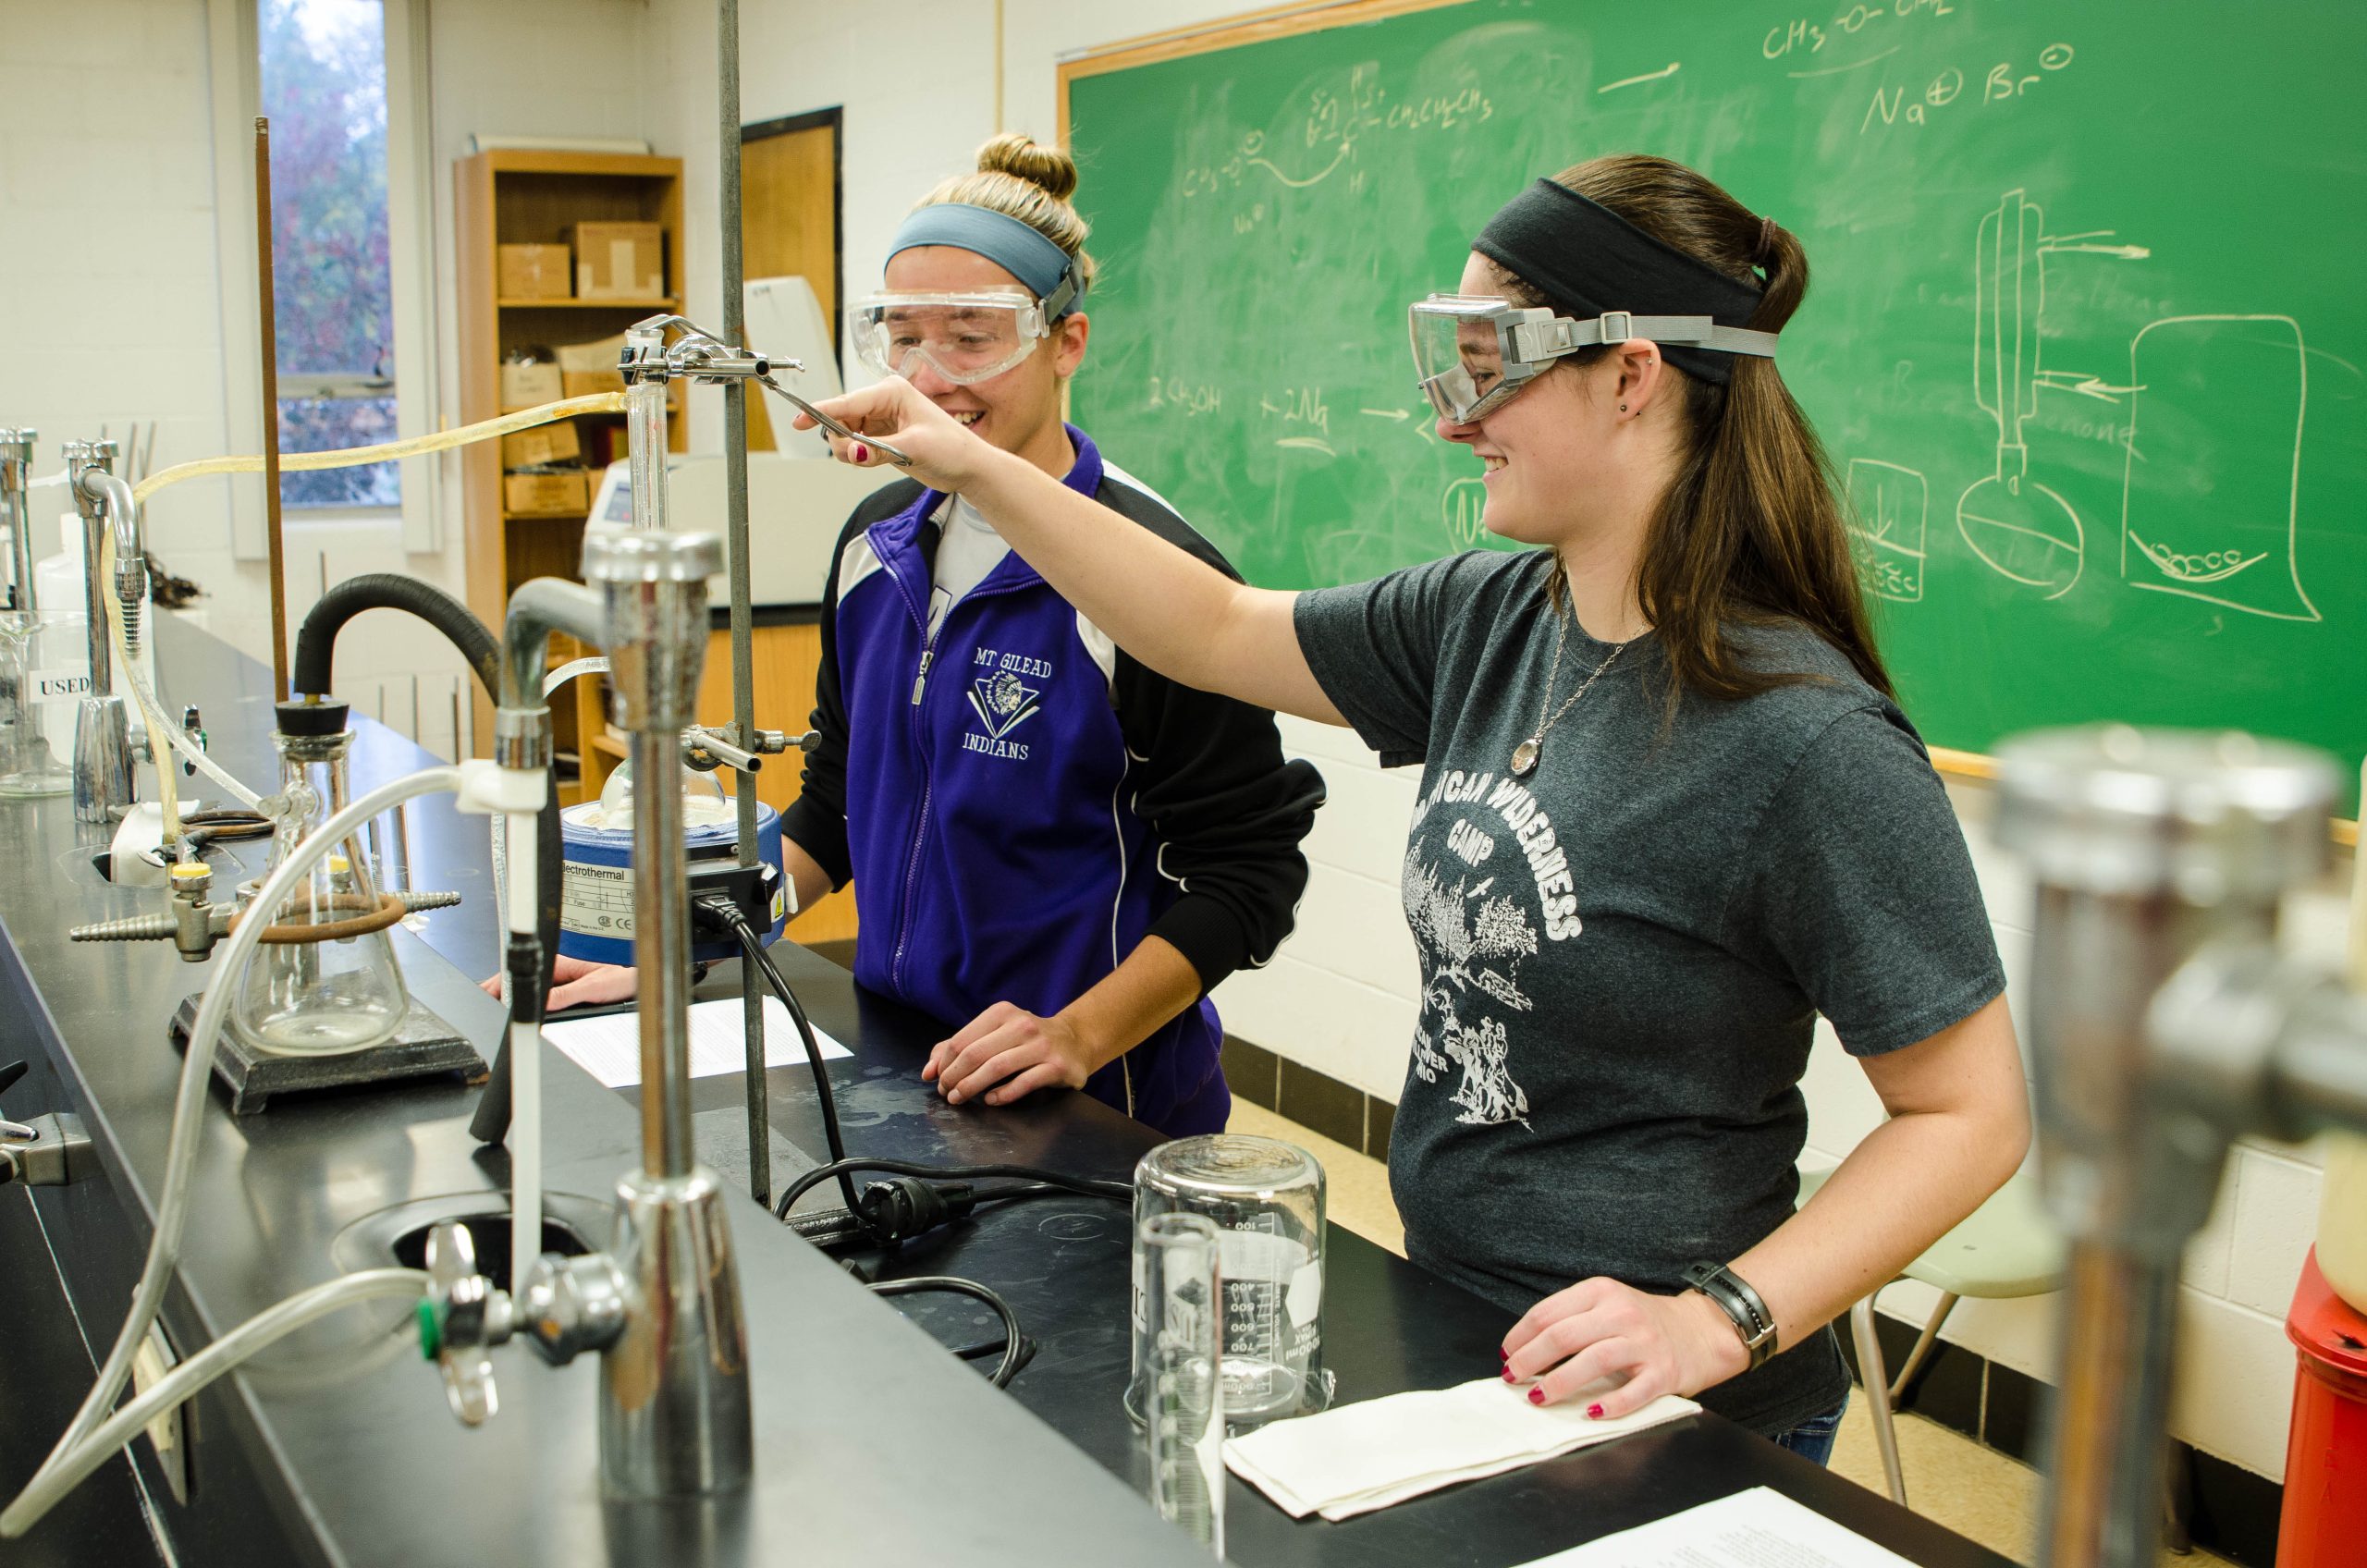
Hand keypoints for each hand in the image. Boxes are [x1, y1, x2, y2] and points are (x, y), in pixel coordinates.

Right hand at [476, 955, 639, 1011]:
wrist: (636, 983)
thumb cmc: (621, 979)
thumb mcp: (593, 988)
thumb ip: (568, 994)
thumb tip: (544, 1002)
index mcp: (559, 964)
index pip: (520, 973)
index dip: (499, 985)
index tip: (487, 996)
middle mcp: (556, 971)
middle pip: (518, 983)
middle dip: (499, 993)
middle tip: (484, 1007)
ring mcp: (558, 982)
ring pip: (526, 991)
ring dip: (511, 1000)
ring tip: (496, 1012)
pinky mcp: (563, 992)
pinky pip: (538, 999)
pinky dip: (525, 1006)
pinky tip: (518, 1015)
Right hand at [792, 377, 998, 492]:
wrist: (968, 467)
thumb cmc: (952, 449)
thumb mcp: (915, 448)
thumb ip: (879, 451)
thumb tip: (852, 452)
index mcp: (891, 392)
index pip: (848, 402)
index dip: (821, 412)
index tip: (798, 421)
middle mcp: (882, 401)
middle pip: (840, 418)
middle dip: (842, 439)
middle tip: (857, 456)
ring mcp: (880, 420)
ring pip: (845, 433)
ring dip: (849, 449)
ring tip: (874, 459)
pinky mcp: (881, 437)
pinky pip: (855, 445)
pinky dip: (857, 455)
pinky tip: (873, 459)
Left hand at [923, 1001, 1096, 1107]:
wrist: (1074, 1041)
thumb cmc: (1025, 1040)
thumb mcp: (994, 1034)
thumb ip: (958, 1048)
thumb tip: (927, 1071)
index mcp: (1002, 1012)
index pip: (962, 1040)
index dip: (944, 1064)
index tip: (937, 1080)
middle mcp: (1022, 1025)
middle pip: (976, 1053)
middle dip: (954, 1077)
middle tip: (946, 1093)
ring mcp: (1042, 1045)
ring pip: (997, 1067)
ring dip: (972, 1087)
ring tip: (959, 1099)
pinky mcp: (1057, 1066)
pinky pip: (1024, 1083)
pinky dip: (1003, 1094)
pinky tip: (990, 1100)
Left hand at [1500, 1277, 1749, 1417]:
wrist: (1702, 1329)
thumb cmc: (1644, 1321)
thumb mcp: (1607, 1304)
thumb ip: (1572, 1318)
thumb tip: (1524, 1348)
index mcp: (1601, 1292)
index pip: (1548, 1313)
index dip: (1520, 1336)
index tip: (1507, 1355)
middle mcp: (1621, 1314)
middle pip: (1564, 1336)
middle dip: (1530, 1360)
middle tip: (1513, 1378)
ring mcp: (1644, 1343)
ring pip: (1594, 1361)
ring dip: (1560, 1382)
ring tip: (1538, 1397)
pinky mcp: (1664, 1372)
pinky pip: (1634, 1391)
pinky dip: (1609, 1405)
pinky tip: (1589, 1413)